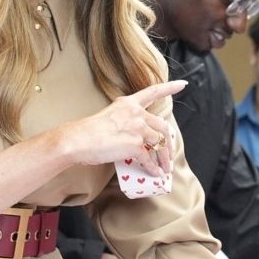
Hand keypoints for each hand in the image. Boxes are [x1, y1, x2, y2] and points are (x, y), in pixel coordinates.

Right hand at [60, 80, 186, 173]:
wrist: (76, 140)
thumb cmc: (87, 132)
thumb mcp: (109, 117)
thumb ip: (125, 122)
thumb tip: (134, 138)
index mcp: (128, 104)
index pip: (153, 92)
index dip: (169, 88)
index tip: (182, 85)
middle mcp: (136, 113)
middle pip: (163, 127)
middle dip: (169, 143)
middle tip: (170, 154)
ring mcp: (137, 129)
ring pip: (160, 144)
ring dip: (164, 158)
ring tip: (165, 168)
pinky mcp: (134, 145)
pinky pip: (149, 159)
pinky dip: (154, 168)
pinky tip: (155, 174)